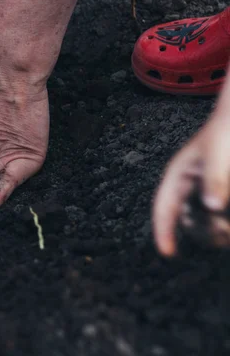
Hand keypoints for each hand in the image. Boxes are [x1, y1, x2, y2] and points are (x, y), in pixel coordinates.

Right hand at [153, 88, 229, 255]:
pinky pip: (215, 218)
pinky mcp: (218, 196)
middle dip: (202, 233)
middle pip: (185, 221)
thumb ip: (216, 180)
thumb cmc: (225, 132)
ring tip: (229, 232)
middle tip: (225, 234)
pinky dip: (222, 227)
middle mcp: (187, 188)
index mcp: (177, 176)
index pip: (163, 207)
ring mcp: (203, 193)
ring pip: (202, 223)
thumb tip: (212, 207)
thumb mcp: (219, 153)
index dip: (163, 230)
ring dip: (214, 232)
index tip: (168, 252)